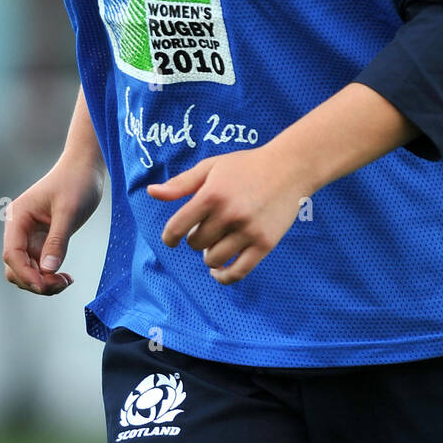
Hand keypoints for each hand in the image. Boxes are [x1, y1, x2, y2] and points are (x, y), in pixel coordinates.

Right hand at [3, 156, 104, 295]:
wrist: (85, 168)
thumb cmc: (76, 183)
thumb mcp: (69, 211)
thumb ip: (57, 240)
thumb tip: (47, 270)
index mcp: (18, 217)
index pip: (12, 254)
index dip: (26, 274)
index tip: (46, 285)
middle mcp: (18, 228)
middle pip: (15, 267)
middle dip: (35, 281)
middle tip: (63, 283)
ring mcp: (29, 236)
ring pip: (26, 270)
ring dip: (43, 281)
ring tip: (66, 281)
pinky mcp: (41, 240)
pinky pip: (38, 266)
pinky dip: (49, 275)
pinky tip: (66, 277)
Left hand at [147, 146, 308, 283]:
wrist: (290, 168)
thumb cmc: (246, 166)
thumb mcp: (211, 167)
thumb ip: (181, 183)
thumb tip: (151, 193)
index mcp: (211, 195)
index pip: (176, 228)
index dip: (170, 237)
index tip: (172, 239)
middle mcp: (229, 214)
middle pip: (195, 243)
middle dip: (196, 238)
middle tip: (208, 228)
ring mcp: (248, 231)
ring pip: (213, 259)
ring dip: (209, 255)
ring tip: (216, 242)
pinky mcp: (264, 244)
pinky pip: (237, 272)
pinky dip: (223, 277)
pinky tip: (218, 272)